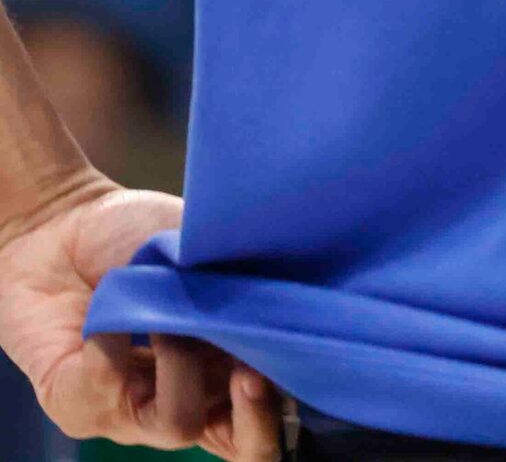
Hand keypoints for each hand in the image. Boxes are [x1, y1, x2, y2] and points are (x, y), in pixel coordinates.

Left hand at [0, 179, 283, 459]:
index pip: (272, 418)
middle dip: (252, 412)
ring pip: (177, 424)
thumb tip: (283, 303)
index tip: (276, 368)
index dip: (280, 410)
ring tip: (166, 316)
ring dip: (179, 367)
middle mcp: (190, 398)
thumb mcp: (207, 255)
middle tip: (246, 370)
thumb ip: (243, 288)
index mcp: (232, 364)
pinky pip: (104, 394)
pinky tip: (107, 311)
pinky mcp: (77, 405)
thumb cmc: (143, 234)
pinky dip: (112, 347)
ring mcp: (134, 411)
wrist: (65, 223)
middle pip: (242, 442)